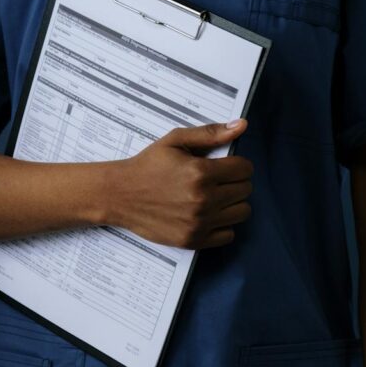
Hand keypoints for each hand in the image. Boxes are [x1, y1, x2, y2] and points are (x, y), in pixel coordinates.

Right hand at [105, 121, 253, 248]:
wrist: (120, 194)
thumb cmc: (147, 165)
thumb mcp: (175, 141)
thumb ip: (210, 133)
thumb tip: (242, 126)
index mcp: (201, 172)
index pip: (245, 169)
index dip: (238, 164)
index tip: (226, 166)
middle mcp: (203, 199)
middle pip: (246, 190)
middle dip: (235, 182)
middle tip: (218, 180)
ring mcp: (199, 222)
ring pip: (242, 212)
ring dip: (233, 203)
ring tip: (214, 196)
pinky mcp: (193, 240)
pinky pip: (229, 235)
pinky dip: (223, 225)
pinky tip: (208, 214)